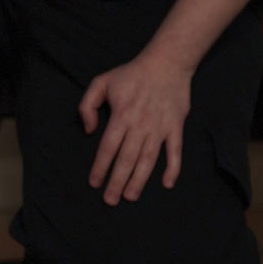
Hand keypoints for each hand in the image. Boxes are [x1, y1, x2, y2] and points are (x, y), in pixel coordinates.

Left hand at [78, 51, 192, 204]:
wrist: (166, 63)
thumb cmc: (130, 74)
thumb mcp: (101, 82)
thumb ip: (87, 106)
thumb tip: (89, 131)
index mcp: (121, 115)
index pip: (108, 148)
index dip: (101, 167)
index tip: (94, 183)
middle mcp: (140, 125)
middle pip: (126, 159)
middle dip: (117, 181)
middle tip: (110, 200)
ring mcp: (160, 128)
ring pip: (148, 159)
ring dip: (139, 180)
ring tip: (130, 196)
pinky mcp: (175, 127)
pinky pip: (175, 152)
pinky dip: (172, 169)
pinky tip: (166, 183)